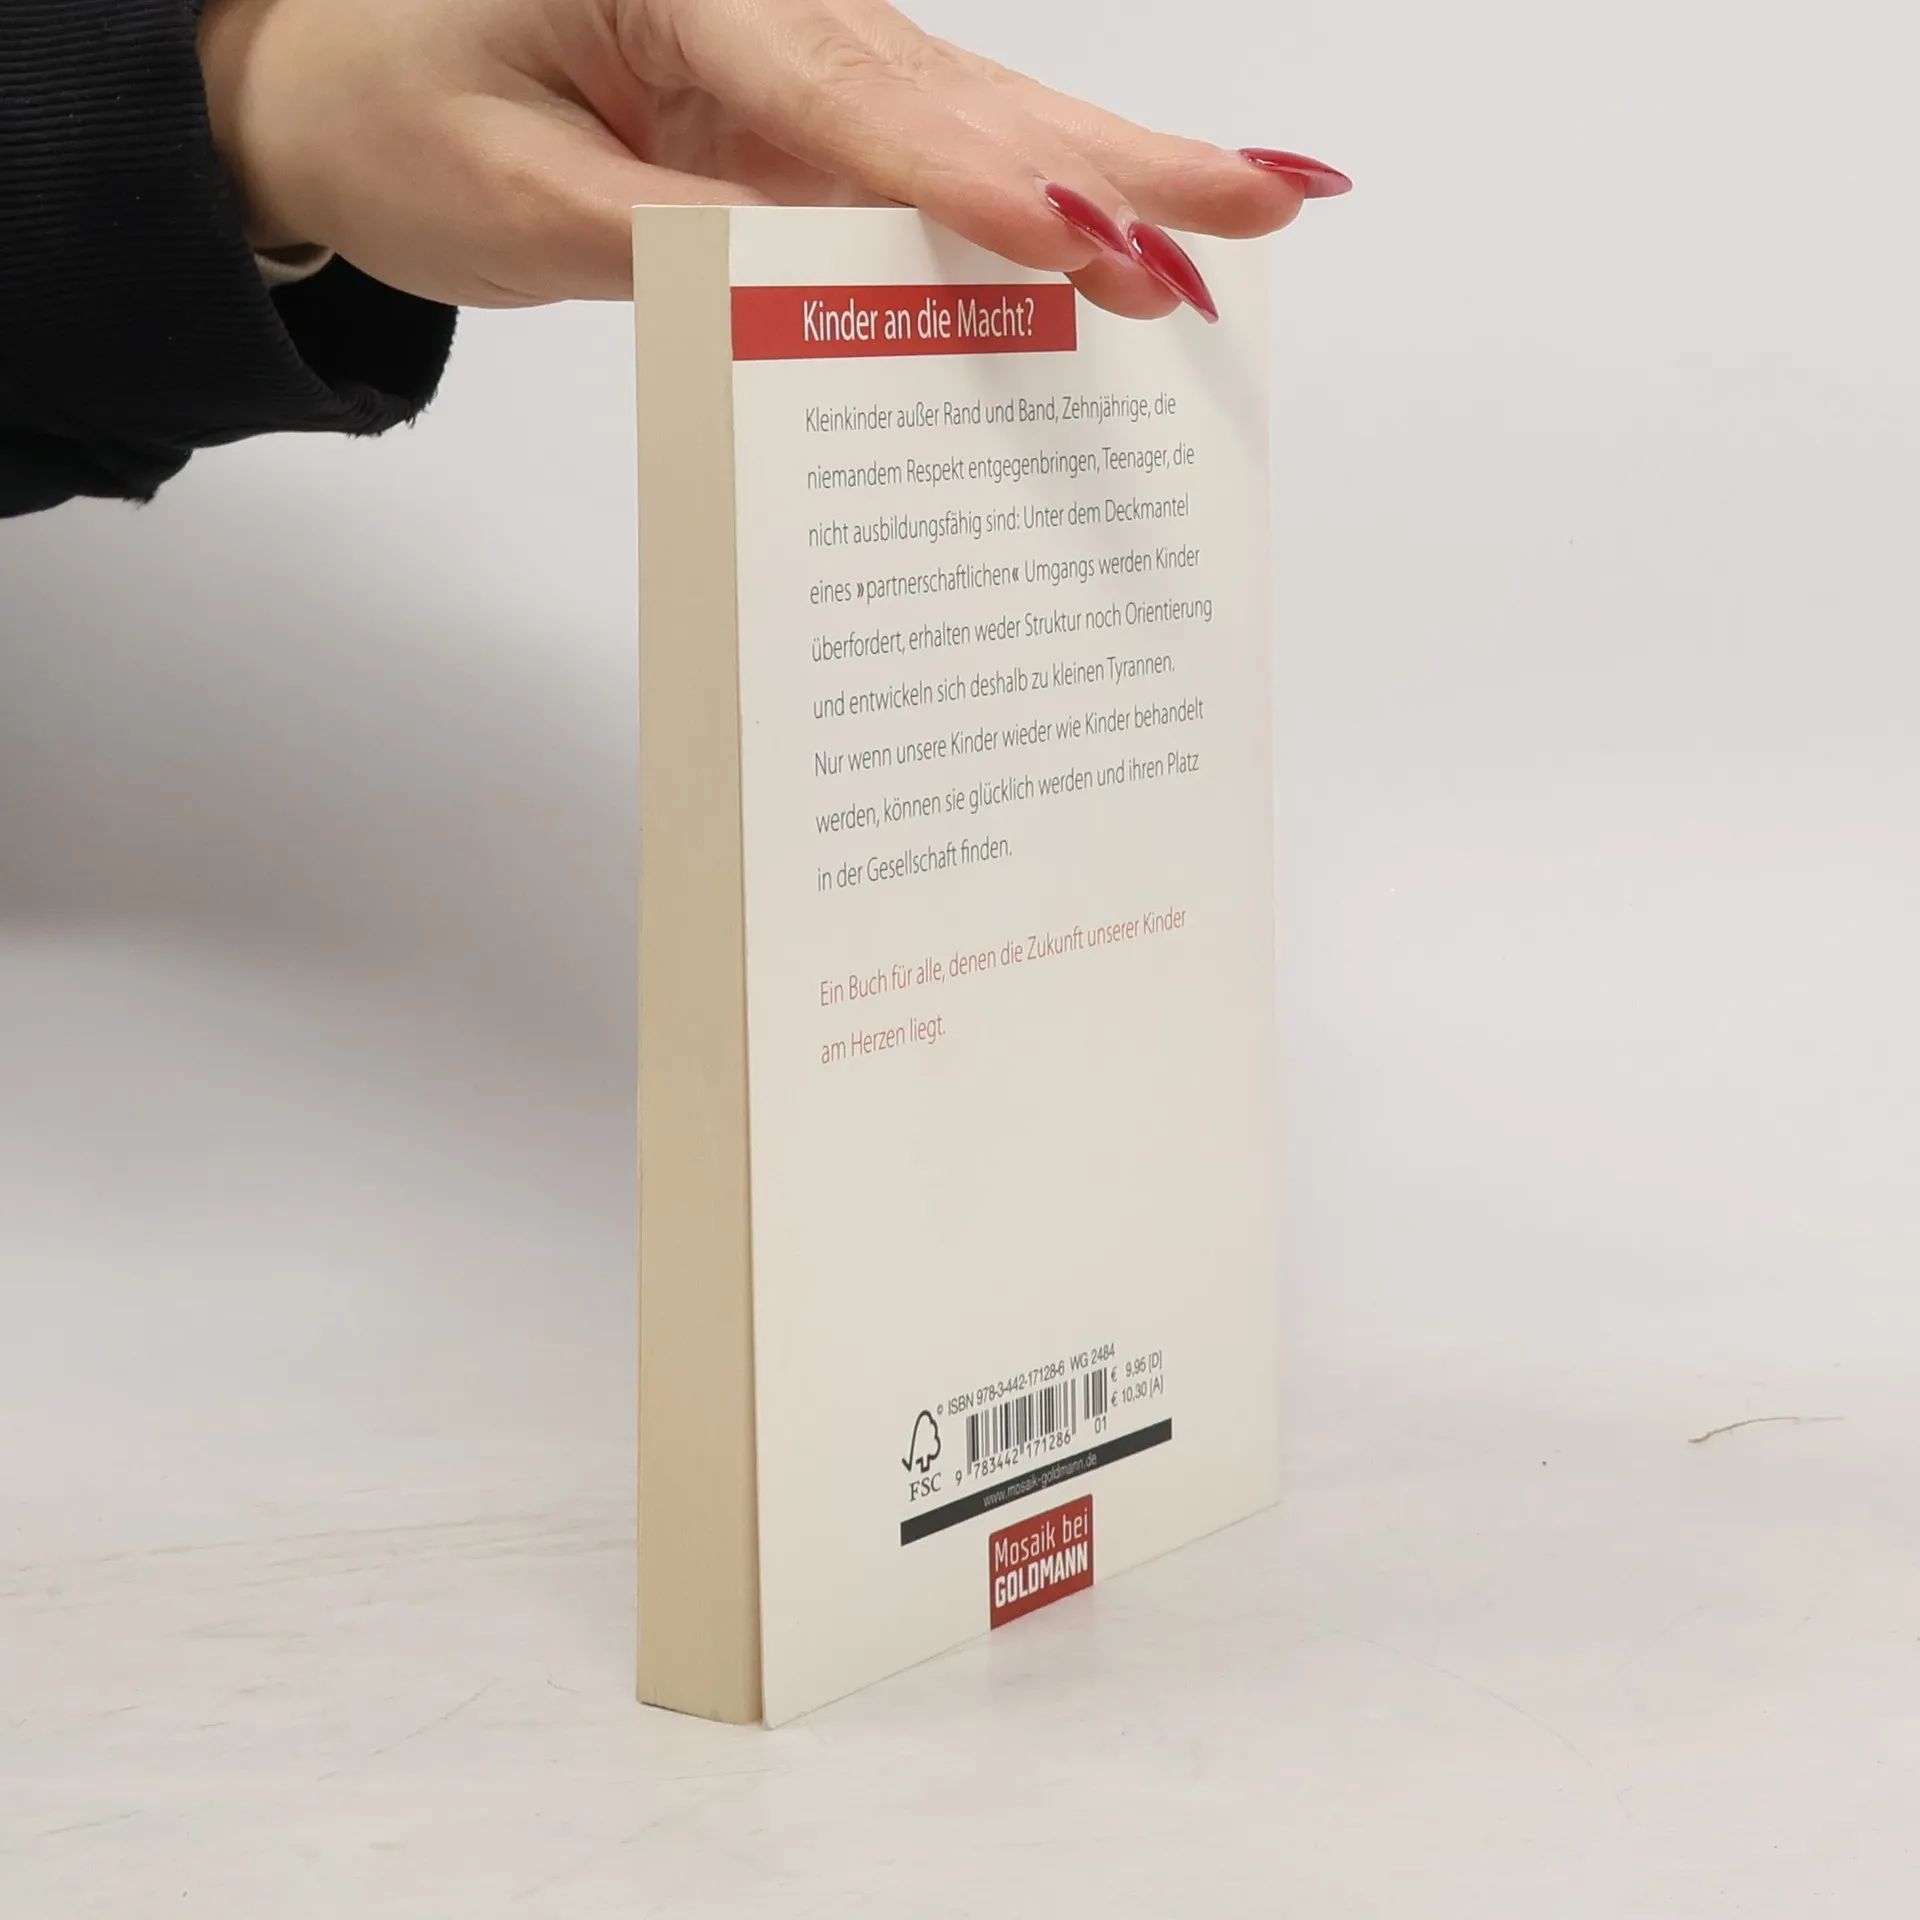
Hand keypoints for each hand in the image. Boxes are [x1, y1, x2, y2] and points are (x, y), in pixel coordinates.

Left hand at [197, 0, 1349, 318]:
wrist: (336, 74)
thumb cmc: (395, 108)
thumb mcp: (507, 198)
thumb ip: (668, 245)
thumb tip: (819, 304)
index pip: (852, 99)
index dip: (979, 183)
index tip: (1091, 244)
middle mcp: (768, 4)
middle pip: (962, 93)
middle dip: (1115, 162)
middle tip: (1263, 203)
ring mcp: (797, 58)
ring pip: (974, 117)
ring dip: (1109, 175)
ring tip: (1243, 212)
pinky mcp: (804, 113)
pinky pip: (930, 160)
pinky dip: (1030, 200)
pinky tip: (1120, 233)